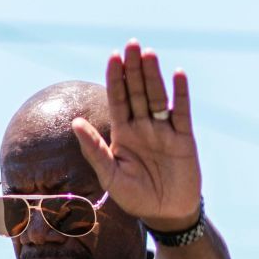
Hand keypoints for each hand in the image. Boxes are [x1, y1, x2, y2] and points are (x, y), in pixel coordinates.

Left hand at [72, 42, 202, 231]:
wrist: (166, 214)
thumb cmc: (136, 197)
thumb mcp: (111, 176)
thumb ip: (94, 150)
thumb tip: (74, 123)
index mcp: (124, 133)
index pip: (118, 99)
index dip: (116, 78)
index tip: (113, 57)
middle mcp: (143, 126)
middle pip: (138, 92)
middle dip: (134, 69)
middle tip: (131, 44)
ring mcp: (164, 130)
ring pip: (157, 97)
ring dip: (154, 75)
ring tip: (148, 54)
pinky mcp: (184, 138)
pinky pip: (182, 112)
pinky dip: (180, 94)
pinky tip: (177, 74)